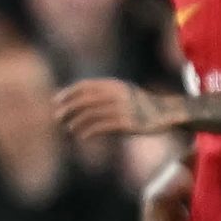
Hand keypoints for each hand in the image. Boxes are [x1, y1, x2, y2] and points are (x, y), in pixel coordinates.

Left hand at [55, 79, 184, 139]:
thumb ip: (101, 92)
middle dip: (68, 108)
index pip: (85, 86)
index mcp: (113, 84)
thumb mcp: (121, 91)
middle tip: (57, 117)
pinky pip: (101, 127)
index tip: (56, 101)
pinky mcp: (127, 123)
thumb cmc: (138, 103)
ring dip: (76, 122)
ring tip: (69, 128)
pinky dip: (88, 131)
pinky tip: (81, 136)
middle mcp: (116, 94)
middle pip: (85, 99)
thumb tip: (74, 97)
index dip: (68, 93)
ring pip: (91, 114)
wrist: (164, 112)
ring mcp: (122, 108)